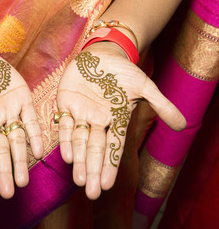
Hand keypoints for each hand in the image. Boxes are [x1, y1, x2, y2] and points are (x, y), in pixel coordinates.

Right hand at [0, 51, 43, 198]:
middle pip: (0, 150)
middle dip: (5, 170)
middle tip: (10, 191)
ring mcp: (9, 111)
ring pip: (17, 139)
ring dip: (21, 159)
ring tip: (23, 180)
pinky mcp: (23, 99)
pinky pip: (30, 119)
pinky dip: (35, 134)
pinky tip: (38, 151)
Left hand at [57, 42, 185, 199]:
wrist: (101, 55)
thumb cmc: (123, 72)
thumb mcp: (144, 86)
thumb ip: (161, 105)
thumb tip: (183, 125)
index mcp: (116, 120)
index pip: (114, 146)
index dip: (111, 165)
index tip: (107, 185)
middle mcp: (97, 122)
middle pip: (95, 149)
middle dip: (93, 170)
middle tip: (91, 192)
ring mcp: (81, 114)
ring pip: (78, 141)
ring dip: (78, 161)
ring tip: (79, 180)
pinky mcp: (65, 105)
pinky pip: (64, 125)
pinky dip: (65, 139)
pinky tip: (67, 155)